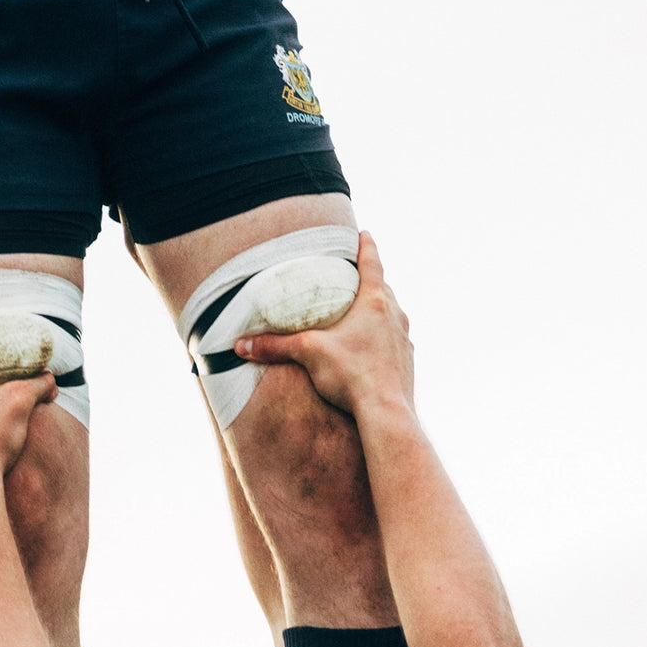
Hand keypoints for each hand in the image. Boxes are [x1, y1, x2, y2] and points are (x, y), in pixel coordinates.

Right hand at [234, 231, 413, 418]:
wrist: (386, 413)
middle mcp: (395, 316)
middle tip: (353, 277)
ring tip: (359, 315)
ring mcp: (404, 340)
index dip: (366, 246)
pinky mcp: (406, 363)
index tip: (364, 233)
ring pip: (391, 316)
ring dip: (377, 311)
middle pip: (383, 288)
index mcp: (375, 303)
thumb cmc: (353, 376)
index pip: (372, 263)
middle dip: (369, 281)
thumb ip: (275, 346)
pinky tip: (368, 351)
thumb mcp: (308, 354)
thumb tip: (240, 345)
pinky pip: (393, 343)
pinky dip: (382, 339)